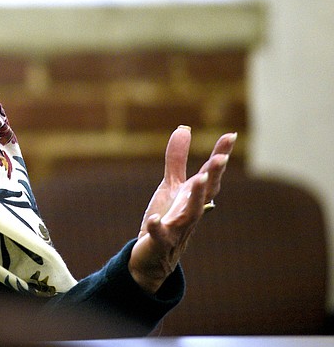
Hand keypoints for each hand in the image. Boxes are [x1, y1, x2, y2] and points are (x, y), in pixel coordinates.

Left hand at [128, 126, 235, 294]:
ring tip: (198, 180)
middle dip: (213, 176)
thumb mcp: (171, 186)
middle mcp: (190, 211)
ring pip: (190, 214)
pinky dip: (157, 228)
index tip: (231, 135)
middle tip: (220, 158)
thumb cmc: (167, 218)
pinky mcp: (159, 242)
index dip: (220, 155)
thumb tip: (184, 128)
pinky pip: (159, 236)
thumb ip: (177, 159)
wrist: (153, 257)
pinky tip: (153, 219)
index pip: (209, 174)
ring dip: (195, 197)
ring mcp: (177, 228)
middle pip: (205, 193)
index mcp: (193, 197)